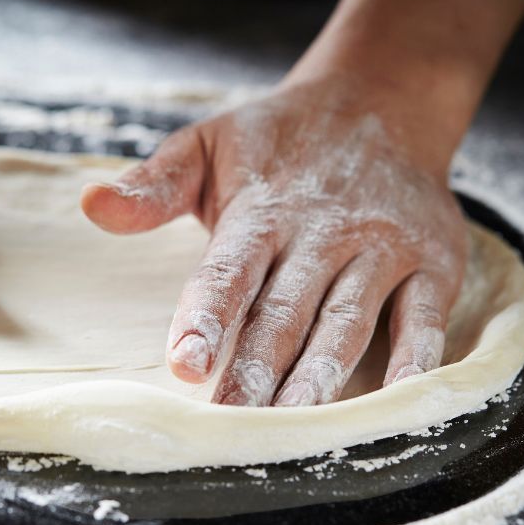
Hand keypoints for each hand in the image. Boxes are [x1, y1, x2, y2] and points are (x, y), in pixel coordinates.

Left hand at [82, 78, 467, 405]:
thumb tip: (90, 205)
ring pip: (349, 320)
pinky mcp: (433, 262)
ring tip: (297, 422)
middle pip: (286, 310)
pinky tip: (396, 399)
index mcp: (262, 210)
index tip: (186, 364)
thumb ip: (154, 185)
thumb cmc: (281, 141)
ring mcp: (383, 248)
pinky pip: (425, 318)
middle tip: (233, 423)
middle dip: (258, 369)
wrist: (381, 102)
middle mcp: (323, 232)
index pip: (230, 270)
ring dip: (323, 374)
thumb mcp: (209, 146)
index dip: (208, 316)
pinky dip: (415, 359)